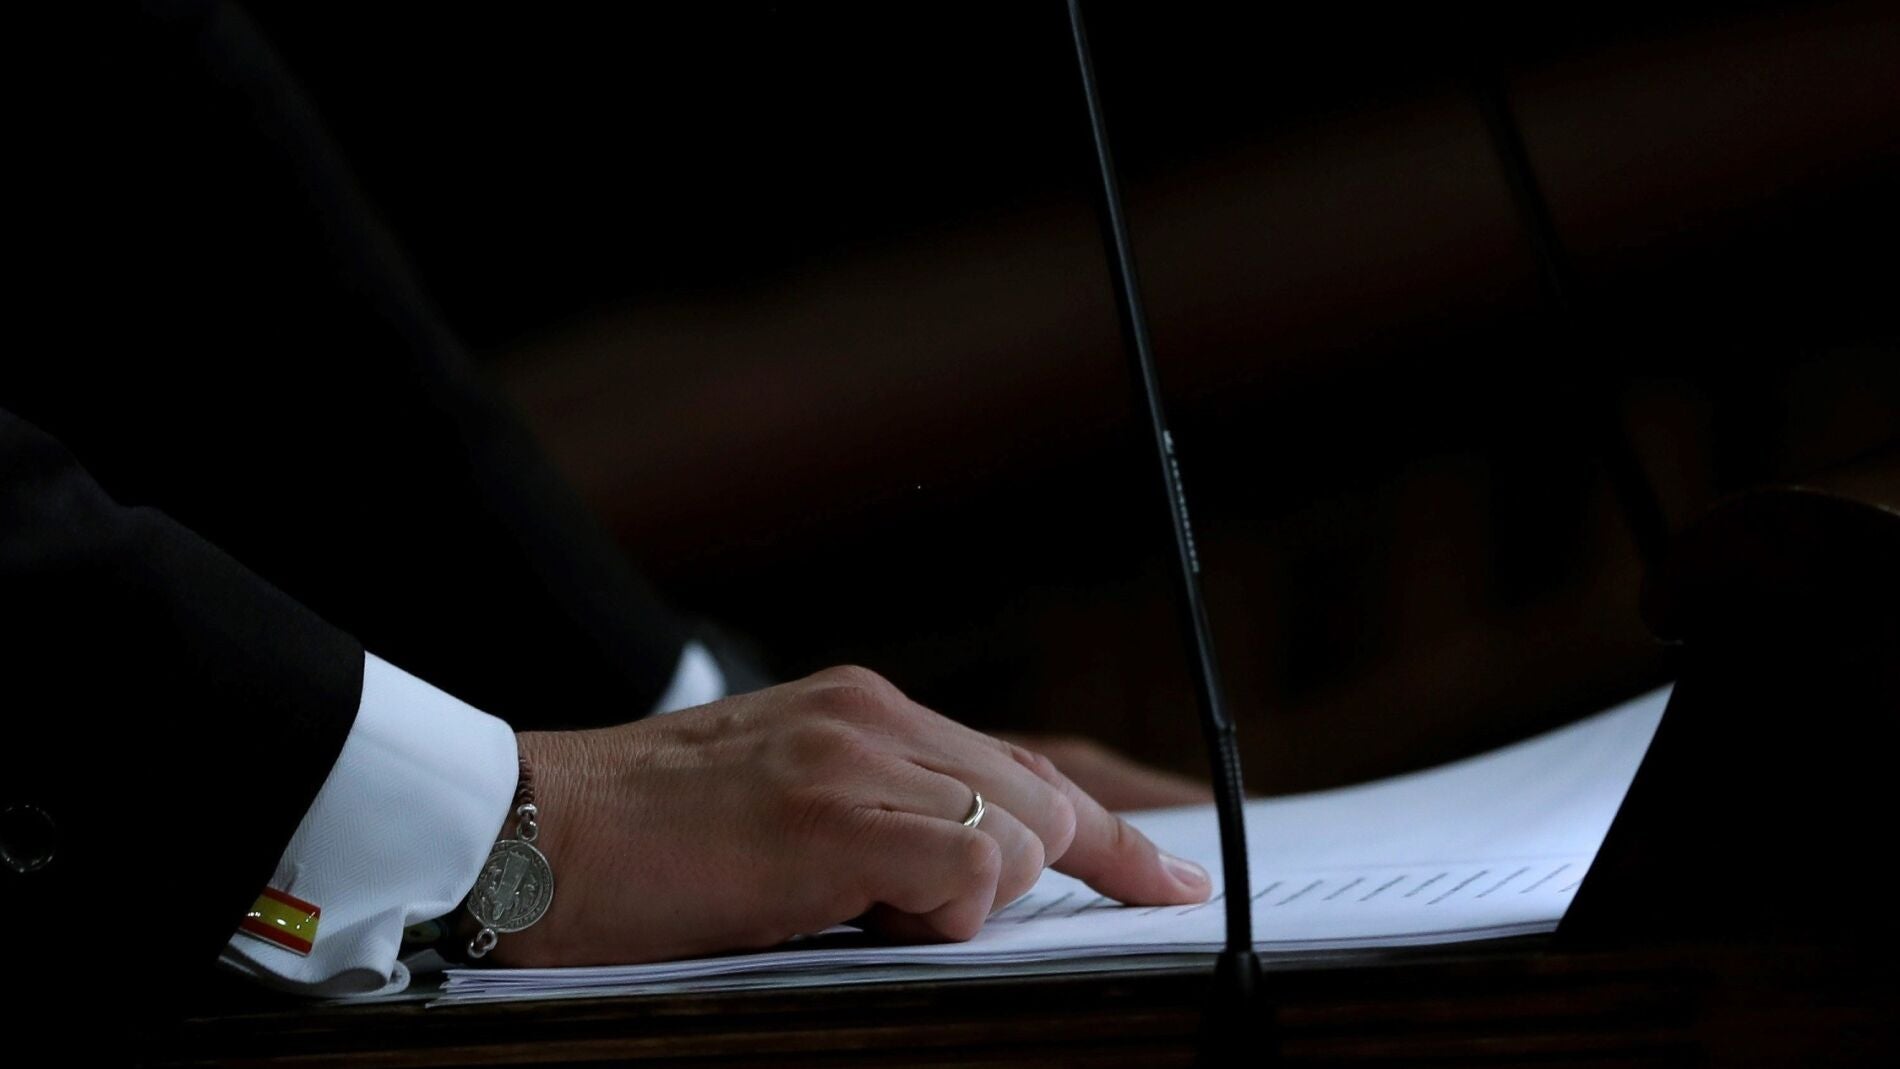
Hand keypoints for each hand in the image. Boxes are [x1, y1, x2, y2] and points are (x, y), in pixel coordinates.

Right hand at [495, 666, 1210, 966]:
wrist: (524, 831)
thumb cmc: (641, 844)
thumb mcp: (780, 806)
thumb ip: (878, 817)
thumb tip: (970, 875)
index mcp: (862, 709)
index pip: (1020, 764)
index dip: (1106, 831)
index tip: (1169, 874)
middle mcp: (872, 715)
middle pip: (1041, 799)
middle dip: (1067, 873)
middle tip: (1033, 914)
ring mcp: (855, 756)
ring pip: (1017, 833)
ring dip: (962, 903)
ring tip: (853, 912)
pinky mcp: (833, 813)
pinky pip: (969, 864)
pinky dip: (943, 911)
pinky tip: (860, 915)